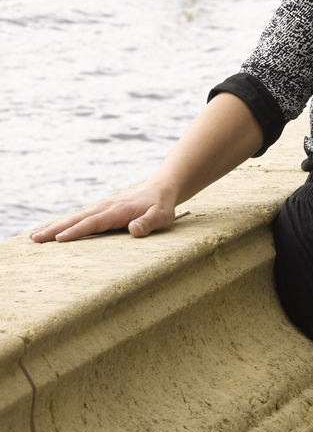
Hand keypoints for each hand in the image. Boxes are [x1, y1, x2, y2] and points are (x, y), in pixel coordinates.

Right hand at [31, 177, 182, 242]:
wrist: (158, 193)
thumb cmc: (160, 208)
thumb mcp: (161, 217)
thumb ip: (149, 223)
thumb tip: (134, 229)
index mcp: (117, 212)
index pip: (94, 223)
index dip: (77, 231)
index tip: (59, 239)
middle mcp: (104, 209)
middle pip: (76, 220)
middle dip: (55, 229)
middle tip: (34, 238)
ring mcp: (100, 210)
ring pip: (73, 219)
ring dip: (53, 227)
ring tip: (33, 235)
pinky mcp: (98, 213)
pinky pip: (77, 220)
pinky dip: (61, 225)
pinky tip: (48, 231)